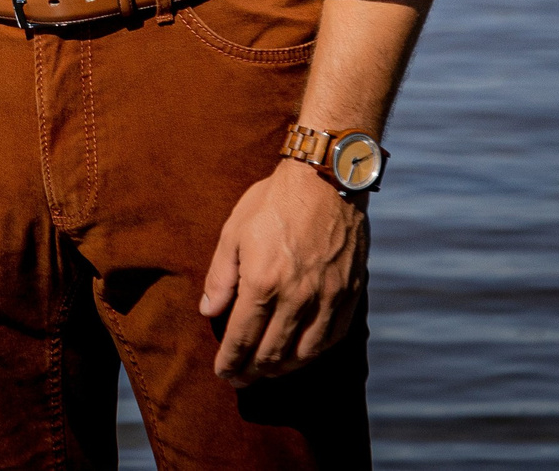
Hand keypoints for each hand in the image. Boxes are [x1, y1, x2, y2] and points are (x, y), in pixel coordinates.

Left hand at [198, 160, 366, 386]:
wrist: (327, 179)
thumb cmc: (273, 201)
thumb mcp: (234, 231)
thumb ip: (220, 276)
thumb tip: (209, 311)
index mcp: (263, 282)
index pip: (242, 338)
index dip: (230, 362)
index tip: (222, 373)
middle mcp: (296, 297)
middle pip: (272, 353)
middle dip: (252, 372)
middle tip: (240, 379)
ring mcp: (326, 298)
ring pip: (304, 353)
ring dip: (283, 369)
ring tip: (267, 371)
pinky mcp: (348, 294)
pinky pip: (332, 338)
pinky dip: (314, 354)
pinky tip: (301, 354)